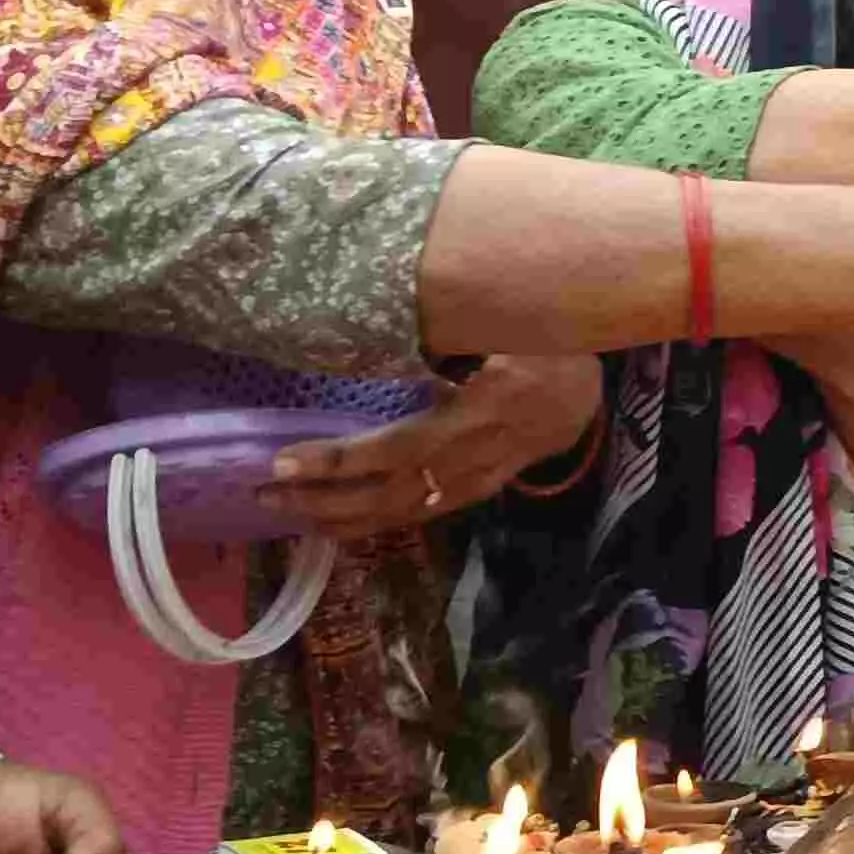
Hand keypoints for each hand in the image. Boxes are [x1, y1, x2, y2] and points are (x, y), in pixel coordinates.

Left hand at [264, 355, 602, 536]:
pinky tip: (332, 523)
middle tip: (264, 492)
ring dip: (339, 517)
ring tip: (284, 511)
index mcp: (480, 418)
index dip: (342, 460)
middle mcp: (473, 462)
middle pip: (389, 492)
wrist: (589, 395)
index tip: (285, 459)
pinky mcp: (473, 493)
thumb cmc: (547, 350)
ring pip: (400, 512)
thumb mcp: (511, 330)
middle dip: (323, 497)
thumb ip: (458, 337)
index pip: (400, 449)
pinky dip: (370, 522)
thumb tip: (390, 333)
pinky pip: (415, 514)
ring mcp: (474, 484)